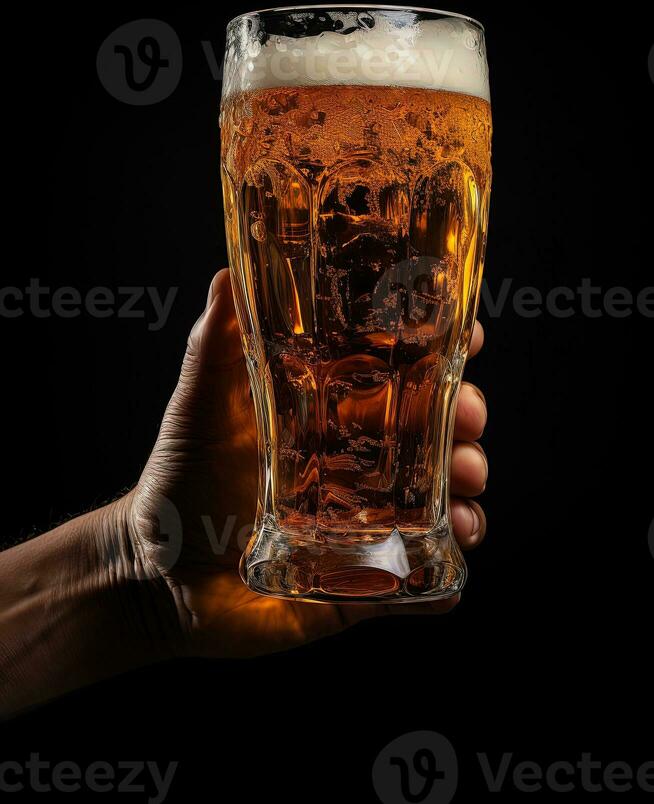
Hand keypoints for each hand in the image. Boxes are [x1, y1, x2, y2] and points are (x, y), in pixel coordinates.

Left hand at [127, 270, 488, 657]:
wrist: (158, 573)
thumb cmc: (180, 477)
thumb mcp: (200, 404)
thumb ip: (214, 342)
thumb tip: (228, 272)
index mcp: (330, 411)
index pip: (399, 370)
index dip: (439, 347)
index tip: (465, 332)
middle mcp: (358, 459)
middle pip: (437, 427)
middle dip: (467, 413)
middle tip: (467, 415)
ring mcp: (367, 518)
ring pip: (445, 492)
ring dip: (471, 479)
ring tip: (465, 479)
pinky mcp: (365, 574)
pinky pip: (425, 570)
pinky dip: (452, 560)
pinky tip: (456, 542)